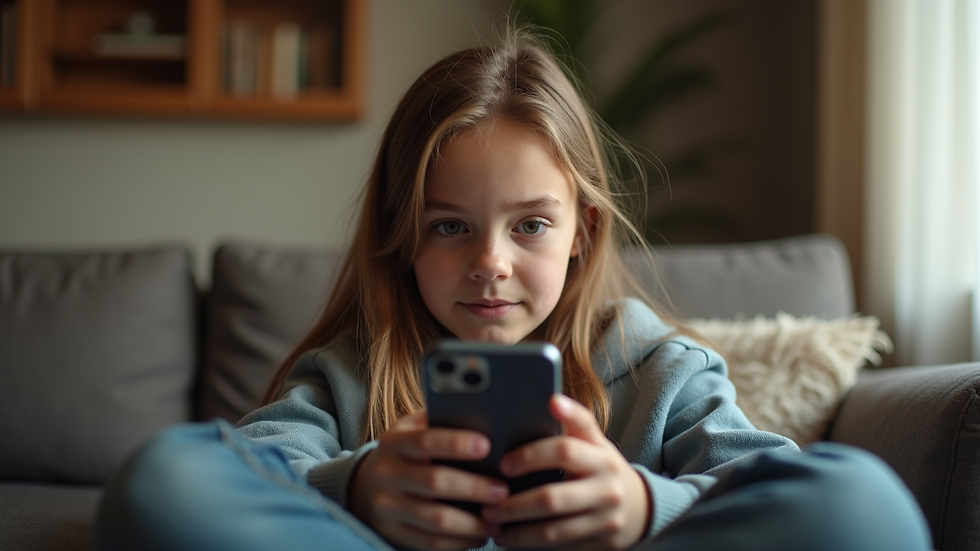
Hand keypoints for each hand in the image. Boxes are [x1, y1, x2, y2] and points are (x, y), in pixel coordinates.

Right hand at [349, 411, 509, 550]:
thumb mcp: (414, 429)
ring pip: (436, 519)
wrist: (368, 485)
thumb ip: (440, 421)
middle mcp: (386, 474)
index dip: (455, 443)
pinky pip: (431, 543)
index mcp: (394, 442)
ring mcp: (387, 507)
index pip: (425, 441)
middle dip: (474, 487)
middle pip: (434, 482)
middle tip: (502, 491)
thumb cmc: (408, 452)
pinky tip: (480, 534)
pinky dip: (461, 542)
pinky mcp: (393, 533)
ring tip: (497, 518)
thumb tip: (482, 417)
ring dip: (473, 522)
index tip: (486, 446)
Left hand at [483, 394, 650, 550]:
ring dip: (517, 530)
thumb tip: (550, 399)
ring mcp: (606, 519)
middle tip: (488, 503)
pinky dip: (530, 544)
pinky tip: (510, 537)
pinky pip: (559, 548)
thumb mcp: (595, 442)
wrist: (640, 507)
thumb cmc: (601, 468)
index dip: (532, 454)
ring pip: (553, 531)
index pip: (565, 449)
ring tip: (493, 522)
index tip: (504, 461)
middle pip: (552, 498)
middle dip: (514, 503)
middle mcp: (607, 487)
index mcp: (602, 455)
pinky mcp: (601, 544)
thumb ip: (574, 423)